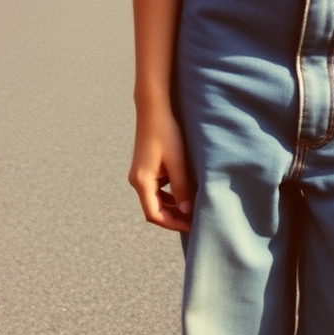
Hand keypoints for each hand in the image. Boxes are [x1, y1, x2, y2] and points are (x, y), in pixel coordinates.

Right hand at [128, 108, 193, 232]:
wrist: (154, 109)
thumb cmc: (166, 133)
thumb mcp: (177, 162)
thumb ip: (182, 189)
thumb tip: (187, 212)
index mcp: (142, 182)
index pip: (155, 215)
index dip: (174, 224)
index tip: (192, 225)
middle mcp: (137, 181)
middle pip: (155, 210)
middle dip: (175, 218)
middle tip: (196, 219)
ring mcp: (140, 175)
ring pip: (156, 201)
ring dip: (174, 208)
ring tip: (193, 208)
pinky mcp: (146, 170)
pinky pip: (157, 190)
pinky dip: (171, 196)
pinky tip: (186, 193)